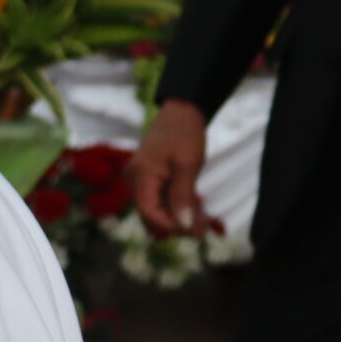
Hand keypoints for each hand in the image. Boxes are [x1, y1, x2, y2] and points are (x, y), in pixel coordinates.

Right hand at [128, 99, 209, 234]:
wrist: (181, 111)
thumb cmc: (184, 134)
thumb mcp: (188, 165)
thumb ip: (183, 196)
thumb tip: (184, 224)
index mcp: (141, 176)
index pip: (149, 211)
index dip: (169, 225)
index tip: (194, 230)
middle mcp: (135, 180)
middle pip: (151, 213)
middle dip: (176, 224)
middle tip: (204, 229)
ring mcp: (140, 178)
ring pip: (157, 207)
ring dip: (179, 216)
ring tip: (205, 220)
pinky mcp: (148, 177)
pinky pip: (160, 197)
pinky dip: (177, 204)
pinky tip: (197, 207)